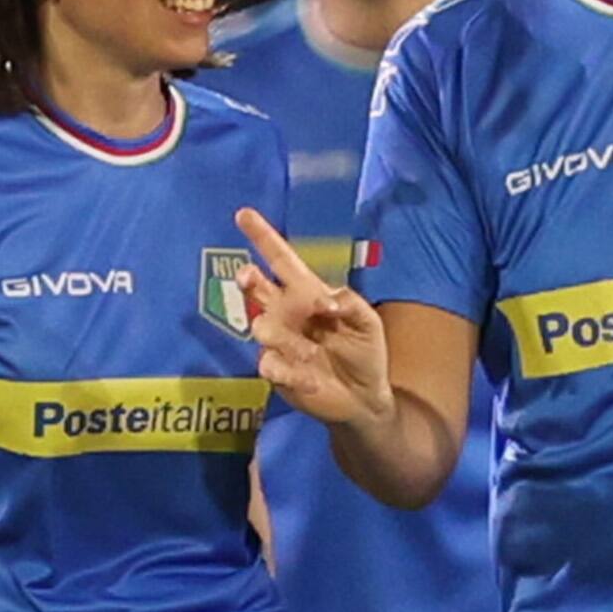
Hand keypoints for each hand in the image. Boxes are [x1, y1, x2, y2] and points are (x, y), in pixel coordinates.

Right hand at [239, 207, 391, 427]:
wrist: (364, 398)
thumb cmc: (366, 353)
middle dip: (249, 279)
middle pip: (256, 288)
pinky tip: (312, 380)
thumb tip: (323, 299)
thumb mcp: (369, 323)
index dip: (263, 237)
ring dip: (287, 339)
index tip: (243, 213)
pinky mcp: (276, 370)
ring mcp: (278, 342)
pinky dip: (291, 372)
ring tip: (312, 353)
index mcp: (308, 294)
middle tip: (249, 277)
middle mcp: (286, 313)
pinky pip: (270, 364)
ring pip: (262, 327)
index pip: (281, 260)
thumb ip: (349, 304)